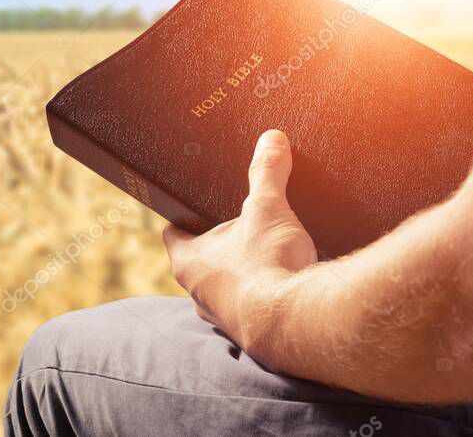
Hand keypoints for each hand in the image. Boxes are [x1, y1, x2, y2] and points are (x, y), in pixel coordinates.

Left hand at [163, 129, 316, 352]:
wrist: (298, 323)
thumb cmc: (268, 265)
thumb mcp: (267, 208)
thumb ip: (266, 172)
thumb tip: (271, 139)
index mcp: (190, 261)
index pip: (174, 234)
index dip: (183, 219)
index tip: (193, 209)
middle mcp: (200, 295)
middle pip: (203, 261)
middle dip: (222, 245)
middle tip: (243, 225)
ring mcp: (226, 318)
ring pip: (228, 288)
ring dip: (245, 274)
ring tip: (268, 253)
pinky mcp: (254, 333)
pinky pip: (254, 308)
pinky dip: (266, 295)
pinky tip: (287, 282)